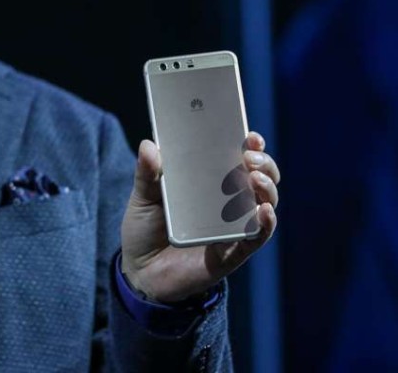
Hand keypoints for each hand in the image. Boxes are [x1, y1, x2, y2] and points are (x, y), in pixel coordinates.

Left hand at [119, 132, 279, 302]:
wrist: (140, 272)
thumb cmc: (144, 229)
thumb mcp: (142, 197)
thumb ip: (146, 173)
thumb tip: (148, 145)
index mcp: (208, 183)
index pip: (237, 159)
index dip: (249, 145)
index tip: (249, 135)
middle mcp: (227, 203)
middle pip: (259, 178)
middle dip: (263, 163)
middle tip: (249, 156)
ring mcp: (233, 227)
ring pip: (265, 203)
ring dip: (267, 188)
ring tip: (255, 178)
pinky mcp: (232, 252)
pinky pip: (257, 237)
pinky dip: (265, 224)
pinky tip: (264, 211)